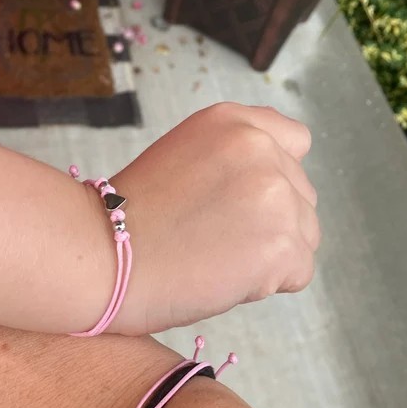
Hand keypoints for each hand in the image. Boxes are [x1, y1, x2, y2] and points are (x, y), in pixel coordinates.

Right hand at [108, 102, 319, 333]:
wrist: (102, 257)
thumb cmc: (126, 220)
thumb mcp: (179, 157)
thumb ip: (231, 159)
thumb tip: (278, 188)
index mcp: (231, 122)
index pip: (294, 142)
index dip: (273, 177)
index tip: (239, 202)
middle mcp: (261, 149)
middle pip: (301, 195)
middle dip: (268, 221)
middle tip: (212, 239)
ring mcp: (275, 195)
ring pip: (304, 235)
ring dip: (270, 254)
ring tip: (214, 260)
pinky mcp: (282, 245)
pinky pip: (298, 272)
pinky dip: (267, 285)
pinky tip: (222, 279)